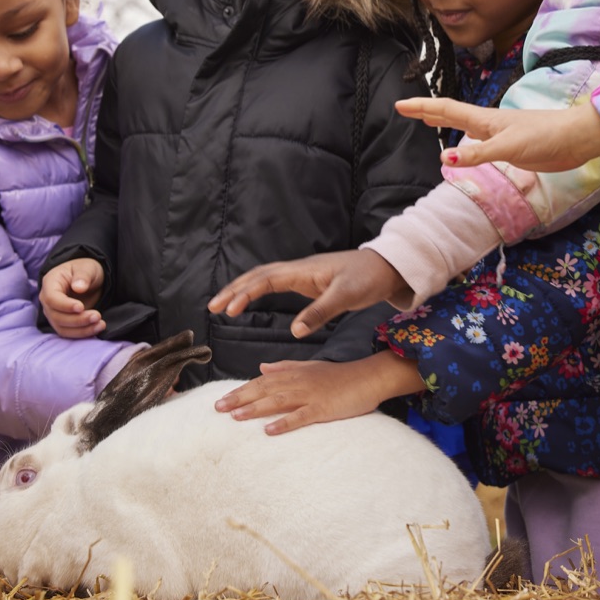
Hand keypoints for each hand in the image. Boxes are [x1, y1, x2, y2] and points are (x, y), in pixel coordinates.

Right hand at [40, 257, 105, 337]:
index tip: (81, 307)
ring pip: (62, 328)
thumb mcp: (87, 268)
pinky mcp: (63, 323)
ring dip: (81, 329)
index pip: (51, 298)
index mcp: (50, 283)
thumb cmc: (85, 270)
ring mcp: (54, 313)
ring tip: (100, 324)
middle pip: (56, 316)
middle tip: (97, 316)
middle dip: (77, 319)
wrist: (88, 279)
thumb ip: (83, 276)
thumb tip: (78, 288)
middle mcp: (48, 300)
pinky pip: (69, 333)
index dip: (65, 305)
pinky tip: (97, 328)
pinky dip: (83, 333)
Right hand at [208, 249, 405, 338]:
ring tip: (223, 304)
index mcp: (303, 271)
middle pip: (257, 276)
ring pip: (264, 278)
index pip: (265, 280)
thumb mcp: (346, 297)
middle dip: (234, 289)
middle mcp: (299, 270)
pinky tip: (251, 300)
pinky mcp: (308, 282)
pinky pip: (274, 283)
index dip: (245, 293)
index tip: (229, 310)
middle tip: (212, 307)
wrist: (387, 267)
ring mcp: (302, 275)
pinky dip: (257, 290)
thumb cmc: (368, 279)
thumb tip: (294, 331)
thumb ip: (320, 312)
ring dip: (242, 289)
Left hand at [213, 353, 424, 434]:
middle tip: (218, 408)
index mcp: (294, 373)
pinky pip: (301, 416)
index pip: (261, 381)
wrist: (368, 377)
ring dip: (255, 409)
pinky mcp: (323, 408)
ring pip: (277, 401)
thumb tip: (262, 366)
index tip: (222, 399)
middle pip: (264, 389)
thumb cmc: (339, 375)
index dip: (241, 389)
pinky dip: (284, 423)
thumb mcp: (310, 367)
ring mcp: (311, 395)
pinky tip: (269, 430)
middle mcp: (298, 382)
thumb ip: (285, 367)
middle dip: (240, 398)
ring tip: (235, 417)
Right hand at [394, 97, 599, 171]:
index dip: (422, 107)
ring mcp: (499, 135)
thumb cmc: (544, 137)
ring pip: (464, 126)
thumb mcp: (508, 147)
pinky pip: (477, 142)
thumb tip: (443, 159)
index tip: (400, 105)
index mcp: (485, 120)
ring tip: (428, 120)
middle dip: (427, 111)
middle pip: (451, 114)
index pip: (446, 110)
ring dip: (444, 122)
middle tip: (405, 109)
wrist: (575, 139)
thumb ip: (477, 154)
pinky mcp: (510, 147)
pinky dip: (464, 141)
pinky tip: (465, 144)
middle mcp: (488, 125)